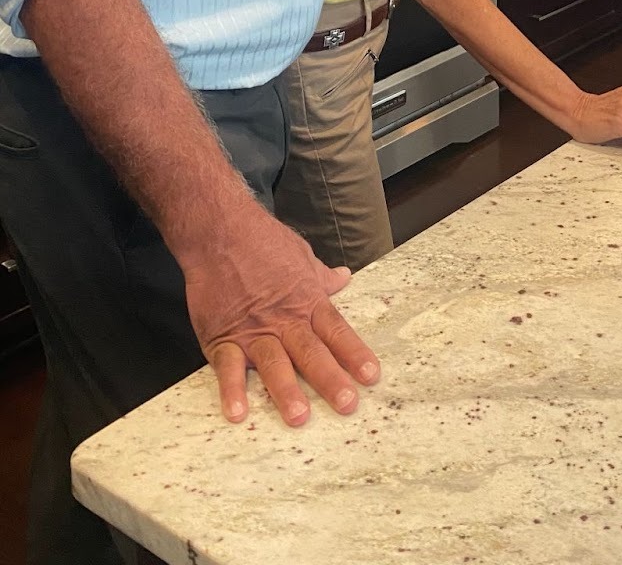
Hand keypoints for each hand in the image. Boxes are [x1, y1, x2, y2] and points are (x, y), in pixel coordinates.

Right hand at [180, 202, 380, 426]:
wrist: (219, 232)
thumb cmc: (262, 241)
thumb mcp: (301, 255)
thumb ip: (321, 276)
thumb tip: (344, 278)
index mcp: (306, 301)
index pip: (336, 331)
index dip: (354, 354)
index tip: (372, 376)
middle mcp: (283, 320)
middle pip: (311, 352)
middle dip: (330, 379)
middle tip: (347, 404)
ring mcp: (253, 330)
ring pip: (273, 364)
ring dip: (286, 391)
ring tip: (299, 418)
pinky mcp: (222, 337)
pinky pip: (228, 367)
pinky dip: (231, 390)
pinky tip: (238, 413)